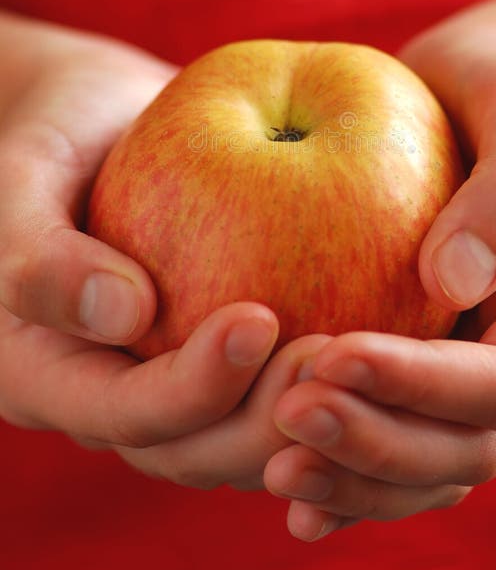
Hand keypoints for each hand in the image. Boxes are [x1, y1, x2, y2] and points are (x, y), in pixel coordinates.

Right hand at [0, 13, 325, 486]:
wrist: (99, 122)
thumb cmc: (53, 138)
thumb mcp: (21, 177)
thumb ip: (44, 253)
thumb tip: (125, 315)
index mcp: (53, 373)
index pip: (124, 410)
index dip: (191, 386)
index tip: (257, 319)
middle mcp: (117, 393)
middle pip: (196, 447)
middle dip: (266, 418)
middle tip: (333, 358)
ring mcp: (173, 377)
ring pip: (245, 433)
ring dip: (309, 408)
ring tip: (372, 356)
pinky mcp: (222, 351)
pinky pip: (272, 379)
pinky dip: (327, 374)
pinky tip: (386, 333)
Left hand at [263, 0, 495, 539]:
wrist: (479, 91)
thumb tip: (453, 283)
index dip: (423, 385)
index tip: (333, 352)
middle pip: (465, 447)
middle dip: (379, 446)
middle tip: (285, 417)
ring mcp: (459, 367)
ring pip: (424, 464)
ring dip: (355, 478)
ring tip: (273, 465)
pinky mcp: (409, 360)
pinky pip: (385, 435)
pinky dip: (345, 474)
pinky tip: (288, 489)